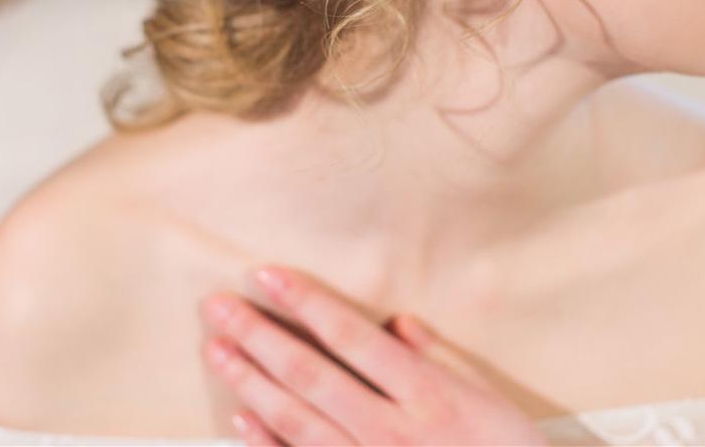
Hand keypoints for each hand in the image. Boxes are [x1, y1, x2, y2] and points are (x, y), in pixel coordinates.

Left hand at [200, 264, 550, 445]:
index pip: (350, 336)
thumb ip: (438, 356)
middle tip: (217, 306)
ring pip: (296, 421)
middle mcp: (389, 430)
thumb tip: (395, 322)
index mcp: (424, 393)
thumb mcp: (488, 396)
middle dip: (258, 336)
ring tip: (217, 350)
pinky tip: (238, 420)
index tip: (267, 274)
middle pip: (310, 375)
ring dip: (251, 383)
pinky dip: (266, 446)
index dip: (305, 303)